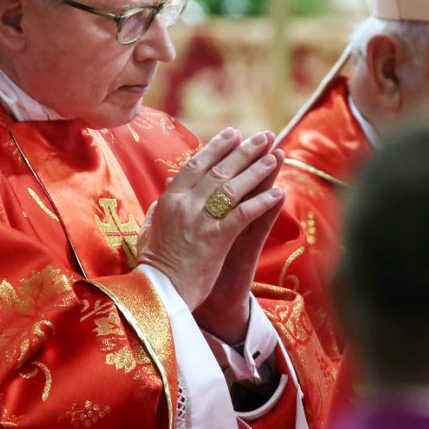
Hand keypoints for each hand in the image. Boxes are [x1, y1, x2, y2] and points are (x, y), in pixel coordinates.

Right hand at [135, 128, 284, 313]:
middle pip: (219, 170)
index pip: (196, 164)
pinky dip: (262, 202)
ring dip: (257, 170)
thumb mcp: (149, 231)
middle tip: (264, 136)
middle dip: (244, 151)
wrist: (158, 294)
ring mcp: (201, 220)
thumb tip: (161, 191)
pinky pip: (244, 215)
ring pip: (233, 187)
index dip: (216, 147)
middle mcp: (185, 204)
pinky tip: (279, 193)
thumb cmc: (154, 266)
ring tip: (276, 155)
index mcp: (169, 200)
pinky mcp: (216, 239)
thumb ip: (156, 210)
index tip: (234, 134)